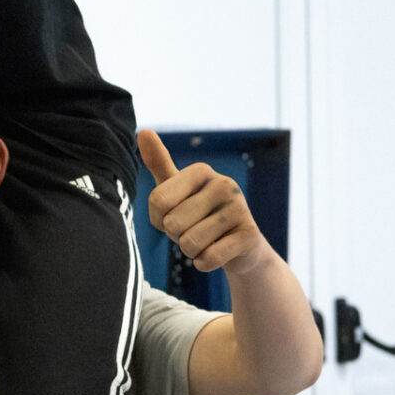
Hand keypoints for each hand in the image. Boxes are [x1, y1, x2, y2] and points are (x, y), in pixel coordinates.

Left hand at [137, 129, 273, 274]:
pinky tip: (216, 253)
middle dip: (176, 235)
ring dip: (190, 250)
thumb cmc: (199, 214)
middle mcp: (224, 185)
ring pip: (189, 243)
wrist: (239, 246)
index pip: (157, 201)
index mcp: (202, 170)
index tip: (175, 215)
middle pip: (172, 223)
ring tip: (206, 240)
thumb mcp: (177, 189)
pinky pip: (207, 258)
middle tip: (194, 230)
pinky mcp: (250, 236)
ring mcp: (241, 209)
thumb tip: (144, 131)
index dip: (159, 218)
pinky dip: (204, 263)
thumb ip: (159, 162)